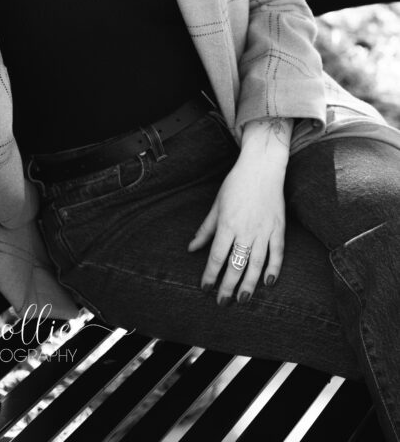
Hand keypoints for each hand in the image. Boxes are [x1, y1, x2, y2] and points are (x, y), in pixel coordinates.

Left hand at [187, 149, 285, 304]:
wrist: (262, 167)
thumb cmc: (236, 184)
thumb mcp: (216, 204)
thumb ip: (205, 229)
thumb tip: (191, 248)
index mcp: (227, 224)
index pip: (216, 257)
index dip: (210, 275)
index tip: (205, 287)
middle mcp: (245, 231)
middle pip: (235, 265)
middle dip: (227, 286)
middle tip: (222, 303)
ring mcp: (264, 230)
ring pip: (257, 264)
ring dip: (249, 284)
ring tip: (242, 299)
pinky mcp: (278, 228)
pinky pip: (277, 253)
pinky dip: (274, 269)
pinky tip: (268, 282)